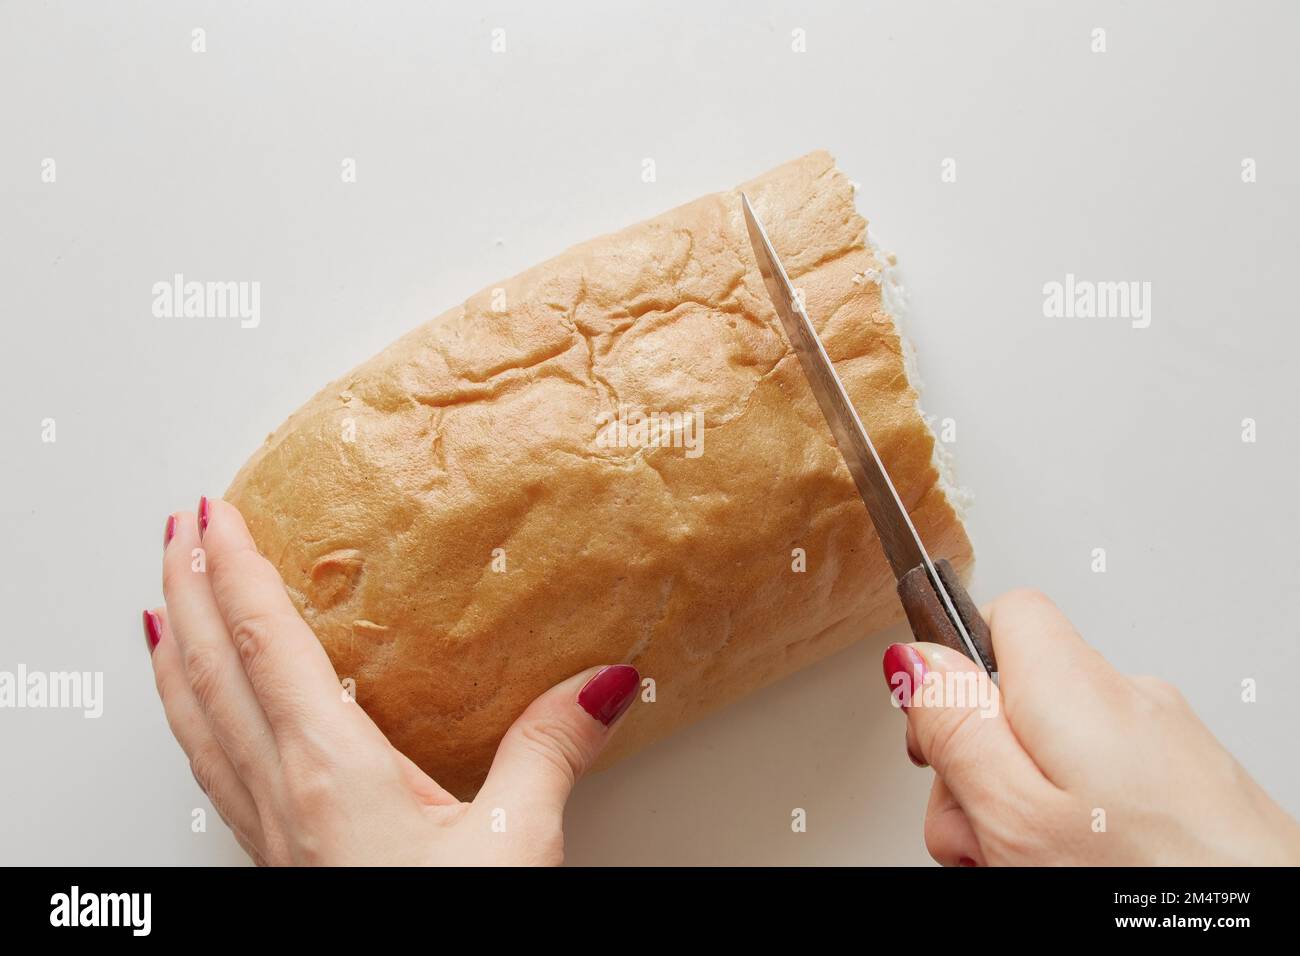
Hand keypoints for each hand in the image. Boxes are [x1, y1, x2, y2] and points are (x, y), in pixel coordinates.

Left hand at [145, 498, 638, 865]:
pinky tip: (198, 712)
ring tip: (164, 600)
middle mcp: (279, 793)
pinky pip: (207, 763)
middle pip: (206, 670)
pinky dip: (188, 713)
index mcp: (329, 771)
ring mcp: (266, 828)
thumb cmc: (447, 937)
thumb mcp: (516, 843)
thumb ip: (550, 750)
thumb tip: (599, 684)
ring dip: (175, 647)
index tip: (216, 512)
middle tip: (177, 527)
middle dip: (187, 588)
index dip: (235, 570)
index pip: (264, 643)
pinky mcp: (274, 856)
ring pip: (193, 718)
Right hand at [882, 589, 1299, 865]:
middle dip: (981, 761)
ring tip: (1031, 865)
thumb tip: (913, 657)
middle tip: (981, 829)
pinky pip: (1107, 781)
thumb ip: (955, 724)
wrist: (1267, 934)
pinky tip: (1077, 867)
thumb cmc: (1152, 887)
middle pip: (1020, 694)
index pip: (1003, 612)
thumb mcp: (1013, 813)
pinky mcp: (1193, 787)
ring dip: (1024, 802)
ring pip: (1059, 748)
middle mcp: (1132, 699)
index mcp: (1078, 687)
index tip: (937, 729)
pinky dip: (1078, 820)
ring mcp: (1170, 744)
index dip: (954, 666)